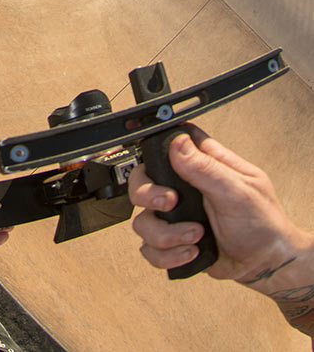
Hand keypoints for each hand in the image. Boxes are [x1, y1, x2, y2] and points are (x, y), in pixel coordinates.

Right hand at [128, 127, 308, 283]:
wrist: (267, 265)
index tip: (162, 170)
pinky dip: (167, 255)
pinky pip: (150, 248)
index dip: (153, 153)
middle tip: (170, 203)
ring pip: (143, 219)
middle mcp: (184, 186)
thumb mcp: (239, 191)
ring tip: (195, 237)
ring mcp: (177, 215)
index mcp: (202, 163)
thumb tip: (178, 143)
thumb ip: (207, 168)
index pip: (166, 144)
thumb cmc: (263, 224)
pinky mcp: (174, 241)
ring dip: (165, 234)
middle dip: (147, 195)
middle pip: (141, 180)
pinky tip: (190, 253)